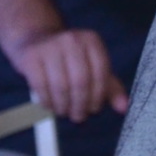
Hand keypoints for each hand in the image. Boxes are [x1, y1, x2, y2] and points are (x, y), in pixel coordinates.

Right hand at [6, 27, 128, 122]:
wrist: (35, 39)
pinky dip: (47, 101)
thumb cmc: (69, 57)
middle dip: (80, 104)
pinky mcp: (30, 57)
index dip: (99, 96)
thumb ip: (110, 86)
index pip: (101, 73)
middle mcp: (72, 40)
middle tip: (78, 116)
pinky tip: (51, 106)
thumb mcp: (92, 66)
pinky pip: (41, 86)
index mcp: (92, 40)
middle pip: (80, 81)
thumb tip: (124, 107)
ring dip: (63, 106)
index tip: (94, 109)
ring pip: (60, 86)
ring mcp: (49, 47)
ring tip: (65, 112)